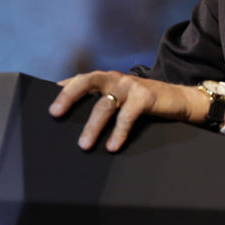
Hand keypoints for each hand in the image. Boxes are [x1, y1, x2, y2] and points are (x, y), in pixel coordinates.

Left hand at [49, 70, 222, 152]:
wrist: (178, 99)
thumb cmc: (143, 102)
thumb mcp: (120, 99)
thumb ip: (101, 104)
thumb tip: (74, 124)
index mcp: (105, 79)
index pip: (78, 81)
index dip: (62, 90)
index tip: (47, 106)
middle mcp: (114, 78)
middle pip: (86, 82)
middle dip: (69, 96)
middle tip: (55, 113)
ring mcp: (130, 85)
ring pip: (105, 104)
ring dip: (92, 126)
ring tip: (84, 145)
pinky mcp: (145, 96)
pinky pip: (127, 115)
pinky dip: (118, 132)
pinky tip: (112, 146)